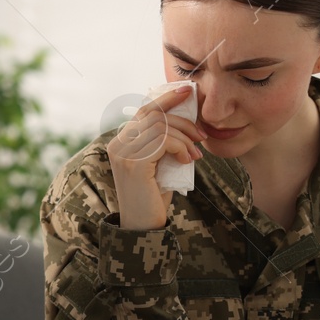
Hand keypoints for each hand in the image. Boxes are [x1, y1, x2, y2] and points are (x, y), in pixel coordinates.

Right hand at [106, 83, 204, 230]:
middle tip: (201, 137)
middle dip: (183, 122)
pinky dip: (180, 147)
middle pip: (154, 115)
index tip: (186, 92)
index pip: (144, 111)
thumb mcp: (159, 163)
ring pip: (161, 127)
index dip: (166, 99)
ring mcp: (123, 153)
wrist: (143, 227)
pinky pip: (164, 140)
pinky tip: (186, 160)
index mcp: (121, 142)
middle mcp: (118, 144)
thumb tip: (185, 118)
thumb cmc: (154, 197)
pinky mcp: (133, 163)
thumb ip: (163, 142)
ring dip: (184, 138)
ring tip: (195, 154)